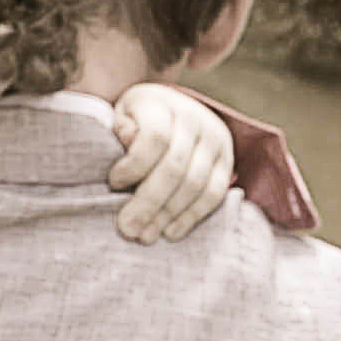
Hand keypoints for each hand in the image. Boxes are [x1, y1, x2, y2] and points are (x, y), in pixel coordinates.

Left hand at [105, 86, 233, 241]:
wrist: (176, 111)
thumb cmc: (139, 119)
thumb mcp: (123, 115)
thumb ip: (121, 127)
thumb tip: (127, 139)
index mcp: (163, 104)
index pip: (155, 137)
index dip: (133, 165)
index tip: (113, 183)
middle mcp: (195, 119)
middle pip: (174, 167)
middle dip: (148, 202)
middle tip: (127, 228)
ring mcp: (215, 140)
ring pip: (195, 184)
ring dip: (168, 215)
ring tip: (146, 235)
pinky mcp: (227, 161)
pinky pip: (214, 193)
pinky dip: (192, 216)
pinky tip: (171, 232)